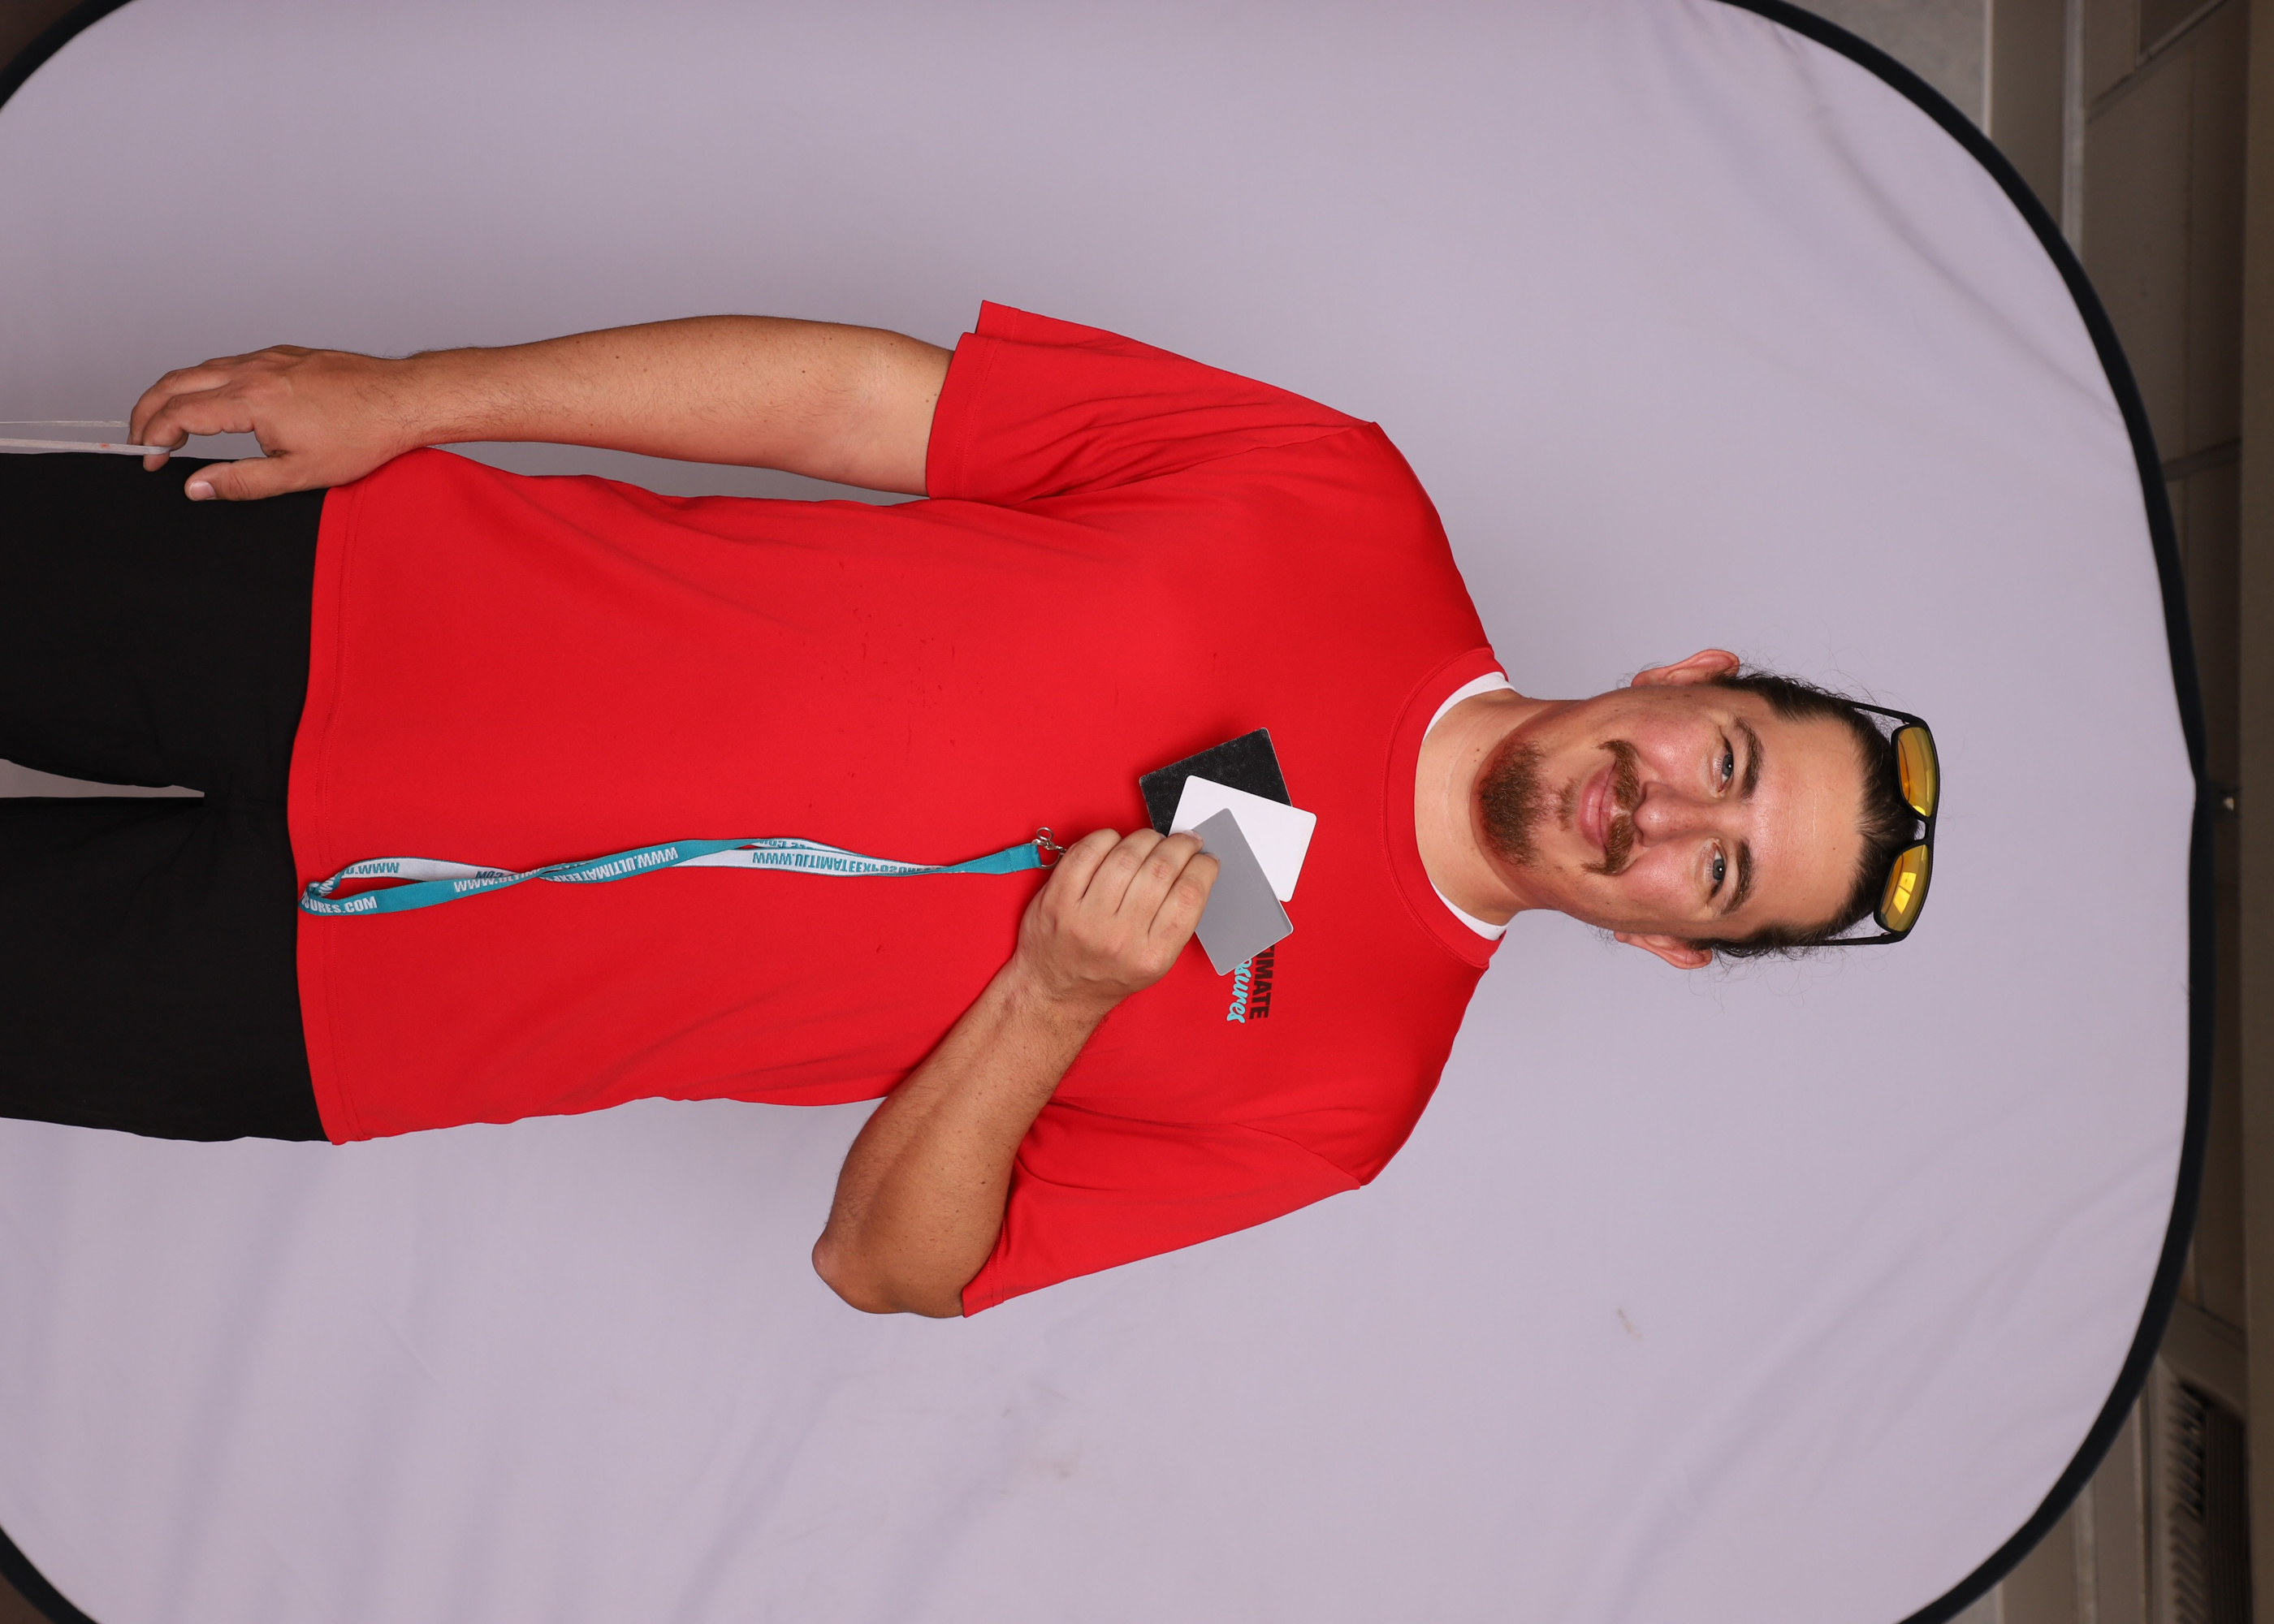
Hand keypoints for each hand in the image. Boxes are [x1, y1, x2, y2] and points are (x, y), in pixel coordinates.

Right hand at [131, 345, 424, 500]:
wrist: (403, 400)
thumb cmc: (363, 436)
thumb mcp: (299, 473)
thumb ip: (241, 482)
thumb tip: (195, 487)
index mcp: (251, 399)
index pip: (178, 413)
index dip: (154, 437)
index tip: (149, 459)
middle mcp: (253, 371)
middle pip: (176, 382)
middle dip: (147, 410)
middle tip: (140, 438)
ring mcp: (269, 358)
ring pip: (201, 369)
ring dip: (175, 393)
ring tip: (168, 423)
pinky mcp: (285, 355)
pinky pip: (231, 364)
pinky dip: (206, 381)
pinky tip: (214, 402)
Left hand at [1008, 829, 1216, 1015]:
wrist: (1059, 992)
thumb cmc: (1108, 974)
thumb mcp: (1155, 962)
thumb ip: (1175, 920)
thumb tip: (1193, 869)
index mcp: (1152, 955)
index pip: (1188, 896)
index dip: (1203, 867)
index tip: (1205, 859)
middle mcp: (1119, 937)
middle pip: (1161, 869)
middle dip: (1180, 846)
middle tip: (1184, 843)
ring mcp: (1085, 917)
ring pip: (1127, 856)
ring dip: (1146, 838)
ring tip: (1152, 842)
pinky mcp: (1058, 900)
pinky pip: (1087, 852)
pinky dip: (1107, 838)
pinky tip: (1115, 843)